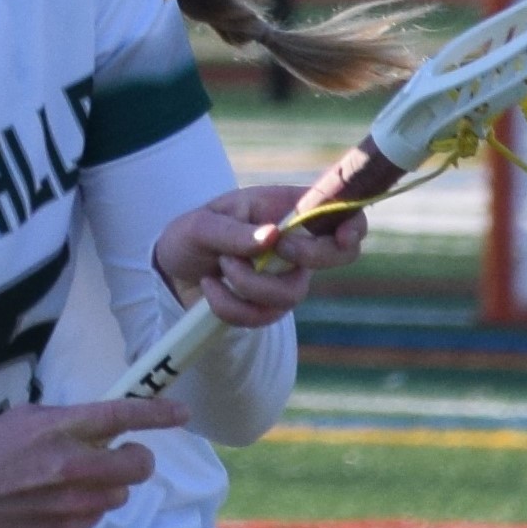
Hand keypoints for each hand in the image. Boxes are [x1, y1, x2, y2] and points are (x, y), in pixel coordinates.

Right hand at [0, 396, 185, 527]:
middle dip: (136, 459)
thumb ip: (66, 422)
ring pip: (119, 495)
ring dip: (106, 488)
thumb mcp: (22, 422)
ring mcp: (70, 504)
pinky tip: (54, 507)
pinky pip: (95, 519)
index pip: (121, 416)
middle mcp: (70, 466)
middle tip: (120, 458)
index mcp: (58, 429)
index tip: (182, 415)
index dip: (157, 414)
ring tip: (72, 486)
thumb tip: (103, 429)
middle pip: (137, 465)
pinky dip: (85, 511)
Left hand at [154, 181, 368, 330]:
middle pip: (338, 257)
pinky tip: (210, 286)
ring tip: (221, 265)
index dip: (354, 225)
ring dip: (250, 282)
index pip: (341, 213)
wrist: (172, 268)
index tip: (343, 237)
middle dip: (307, 256)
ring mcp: (285, 277)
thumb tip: (273, 237)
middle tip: (272, 247)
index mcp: (286, 210)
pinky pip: (263, 317)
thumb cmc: (192, 233)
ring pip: (293, 294)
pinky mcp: (267, 307)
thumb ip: (235, 230)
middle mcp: (295, 243)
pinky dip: (229, 305)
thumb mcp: (202, 224)